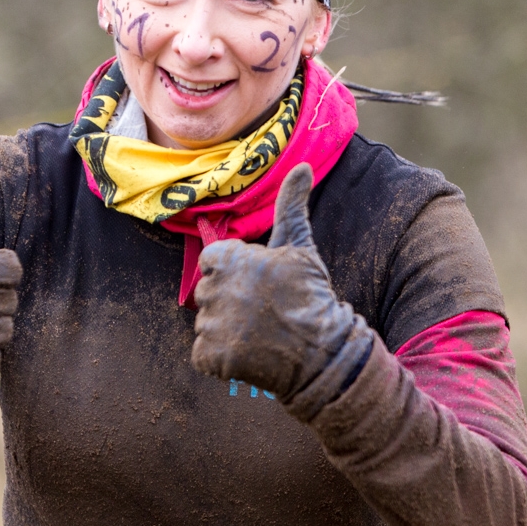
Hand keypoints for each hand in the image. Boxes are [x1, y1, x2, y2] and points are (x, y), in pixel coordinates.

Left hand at [190, 163, 361, 399]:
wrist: (322, 351)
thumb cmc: (310, 295)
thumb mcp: (300, 246)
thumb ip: (290, 206)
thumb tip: (303, 166)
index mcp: (229, 259)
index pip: (212, 261)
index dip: (234, 271)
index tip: (257, 283)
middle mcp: (214, 289)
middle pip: (207, 292)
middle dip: (228, 300)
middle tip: (261, 310)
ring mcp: (211, 325)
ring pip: (206, 323)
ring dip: (226, 330)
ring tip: (259, 334)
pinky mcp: (210, 357)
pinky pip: (204, 354)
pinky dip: (222, 359)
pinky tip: (250, 354)